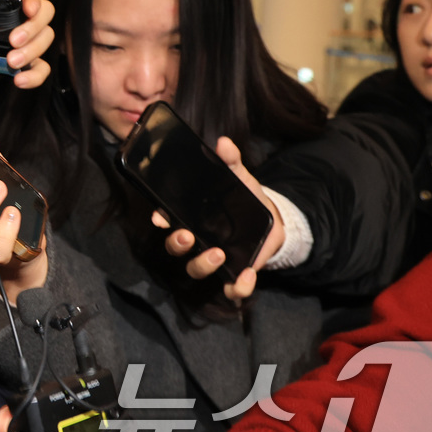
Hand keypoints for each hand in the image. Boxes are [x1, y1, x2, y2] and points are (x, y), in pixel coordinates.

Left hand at [0, 0, 54, 89]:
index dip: (32, 0)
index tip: (29, 11)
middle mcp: (14, 20)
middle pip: (44, 15)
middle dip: (34, 28)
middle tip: (14, 42)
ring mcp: (20, 42)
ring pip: (45, 39)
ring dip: (33, 51)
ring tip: (11, 63)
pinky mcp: (19, 64)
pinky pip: (39, 68)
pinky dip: (35, 75)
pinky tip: (20, 80)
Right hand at [154, 136, 282, 300]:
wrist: (271, 219)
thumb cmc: (244, 197)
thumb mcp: (239, 176)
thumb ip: (231, 161)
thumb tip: (224, 142)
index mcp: (192, 216)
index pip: (168, 220)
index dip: (161, 220)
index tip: (160, 217)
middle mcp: (197, 240)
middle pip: (175, 248)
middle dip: (176, 243)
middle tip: (188, 236)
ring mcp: (214, 258)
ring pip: (195, 269)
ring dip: (202, 264)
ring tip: (218, 254)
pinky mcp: (234, 273)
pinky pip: (230, 288)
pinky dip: (236, 287)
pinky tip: (246, 275)